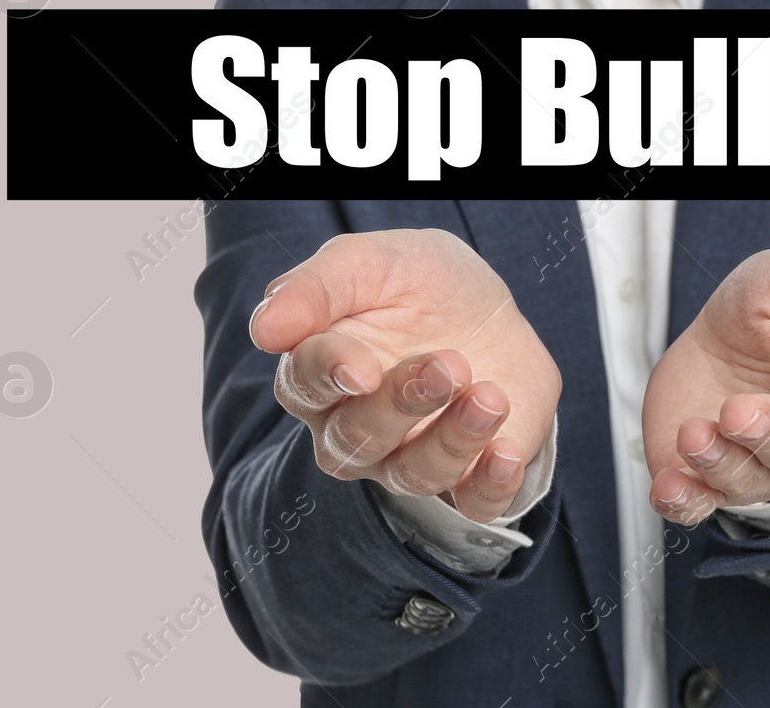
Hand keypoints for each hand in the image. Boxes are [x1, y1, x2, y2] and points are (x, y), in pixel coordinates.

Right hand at [249, 228, 561, 522]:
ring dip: (454, 439)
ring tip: (490, 397)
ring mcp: (410, 459)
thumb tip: (264, 329)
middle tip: (448, 366)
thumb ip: (316, 288)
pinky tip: (505, 453)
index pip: (305, 386)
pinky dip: (490, 487)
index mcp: (321, 373)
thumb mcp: (372, 262)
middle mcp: (355, 428)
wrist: (493, 310)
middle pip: (356, 439)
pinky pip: (473, 506)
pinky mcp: (470, 477)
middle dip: (401, 406)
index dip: (331, 377)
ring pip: (414, 475)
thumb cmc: (419, 284)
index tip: (363, 368)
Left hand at [640, 250, 769, 523]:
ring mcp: (760, 466)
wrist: (719, 333)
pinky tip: (667, 488)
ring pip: (751, 482)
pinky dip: (684, 503)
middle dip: (769, 436)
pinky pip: (699, 505)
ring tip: (693, 432)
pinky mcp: (707, 478)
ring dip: (721, 462)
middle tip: (737, 411)